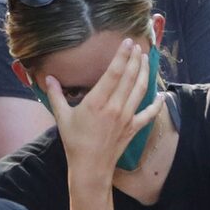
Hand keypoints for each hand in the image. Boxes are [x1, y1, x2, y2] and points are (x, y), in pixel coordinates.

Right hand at [42, 37, 160, 179]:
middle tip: (138, 46)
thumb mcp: (62, 117)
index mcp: (97, 102)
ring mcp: (127, 117)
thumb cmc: (74, 141)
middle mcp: (115, 107)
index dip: (121, 56)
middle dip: (135, 59)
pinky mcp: (134, 128)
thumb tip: (48, 78)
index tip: (127, 42)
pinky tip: (161, 94)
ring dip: (145, 72)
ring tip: (146, 59)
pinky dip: (157, 103)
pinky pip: (149, 113)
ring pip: (140, 90)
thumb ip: (55, 95)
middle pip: (129, 78)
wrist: (90, 167)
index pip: (113, 73)